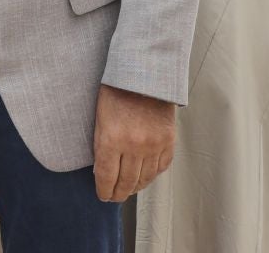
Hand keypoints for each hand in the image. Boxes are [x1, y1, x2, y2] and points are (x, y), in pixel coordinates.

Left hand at [91, 84, 175, 202]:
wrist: (146, 72)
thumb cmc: (117, 91)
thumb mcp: (100, 117)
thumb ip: (101, 146)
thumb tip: (102, 172)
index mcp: (111, 138)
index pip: (106, 177)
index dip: (104, 190)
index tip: (103, 195)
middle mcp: (133, 145)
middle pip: (126, 182)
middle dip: (118, 193)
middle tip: (115, 197)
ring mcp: (153, 144)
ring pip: (144, 178)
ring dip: (136, 187)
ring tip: (130, 189)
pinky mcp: (168, 140)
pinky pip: (161, 167)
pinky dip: (152, 174)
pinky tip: (146, 176)